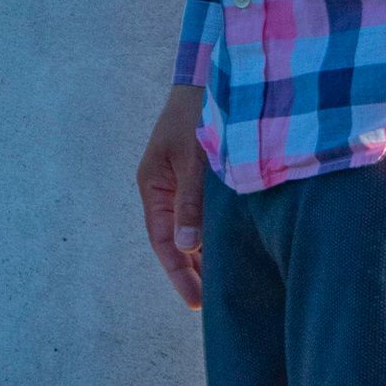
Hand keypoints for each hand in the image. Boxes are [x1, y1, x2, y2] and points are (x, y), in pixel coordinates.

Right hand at [137, 84, 205, 310]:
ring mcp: (185, 185)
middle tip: (212, 305)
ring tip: (223, 288)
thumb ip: (191, 202)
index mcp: (154, 186)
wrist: (214, 80)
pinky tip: (231, 253)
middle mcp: (167, 190)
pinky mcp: (204, 180)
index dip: (178, 273)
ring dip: (206, 256)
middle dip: (192, 272)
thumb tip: (186, 247)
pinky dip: (216, 236)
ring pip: (193, 231)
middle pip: (177, 241)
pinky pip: (207, 217)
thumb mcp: (194, 161)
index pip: (163, 241)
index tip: (196, 302)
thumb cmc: (199, 116)